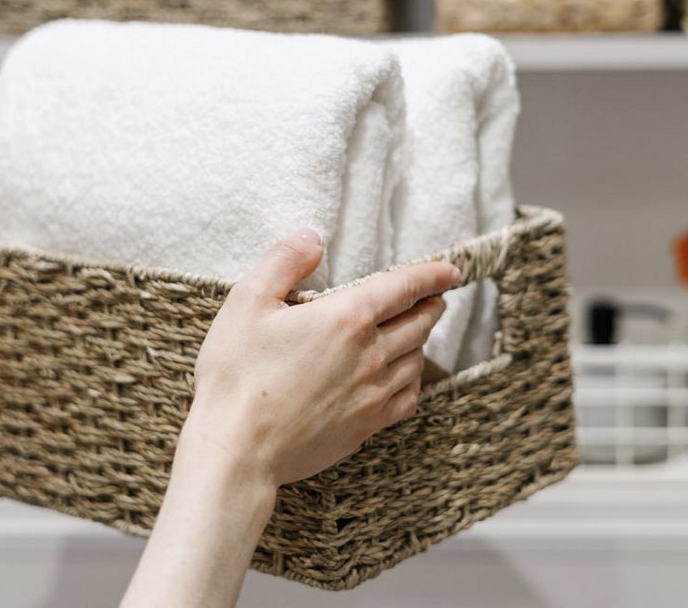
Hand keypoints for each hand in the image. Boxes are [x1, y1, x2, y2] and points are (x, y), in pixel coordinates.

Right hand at [186, 230, 459, 487]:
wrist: (236, 449)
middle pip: (420, 323)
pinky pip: (407, 398)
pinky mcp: (365, 427)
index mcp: (347, 318)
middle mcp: (370, 355)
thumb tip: (314, 238)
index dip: (432, 275)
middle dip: (431, 305)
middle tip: (435, 297)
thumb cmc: (236, 374)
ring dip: (422, 341)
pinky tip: (404, 377)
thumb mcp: (248, 301)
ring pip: (416, 360)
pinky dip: (413, 381)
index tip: (450, 270)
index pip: (405, 287)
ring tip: (417, 332)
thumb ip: (285, 261)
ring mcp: (372, 394)